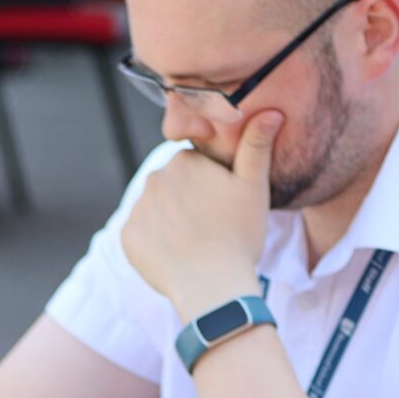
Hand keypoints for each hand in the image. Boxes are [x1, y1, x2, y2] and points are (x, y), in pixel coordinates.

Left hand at [119, 110, 279, 320]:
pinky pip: (141, 235)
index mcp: (184, 161)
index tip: (221, 206)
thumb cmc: (239, 236)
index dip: (210, 187)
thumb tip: (271, 111)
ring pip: (157, 210)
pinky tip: (175, 254)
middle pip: (173, 187)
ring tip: (194, 241)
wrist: (213, 286)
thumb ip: (257, 146)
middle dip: (187, 201)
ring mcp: (138, 208)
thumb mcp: (254, 187)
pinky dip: (155, 243)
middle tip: (210, 226)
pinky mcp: (126, 237)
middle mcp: (155, 178)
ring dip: (170, 221)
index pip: (194, 168)